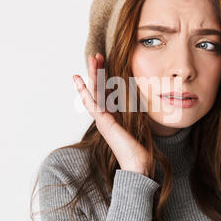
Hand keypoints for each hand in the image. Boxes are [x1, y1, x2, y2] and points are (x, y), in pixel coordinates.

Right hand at [73, 53, 152, 177]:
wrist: (137, 164)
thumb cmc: (139, 149)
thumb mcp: (138, 124)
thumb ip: (135, 111)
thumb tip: (141, 100)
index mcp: (111, 116)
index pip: (105, 92)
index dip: (103, 77)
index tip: (103, 63)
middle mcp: (104, 116)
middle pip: (97, 89)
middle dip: (96, 71)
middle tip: (95, 55)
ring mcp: (101, 119)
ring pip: (94, 92)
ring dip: (92, 74)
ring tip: (91, 58)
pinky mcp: (103, 122)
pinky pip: (92, 103)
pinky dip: (85, 92)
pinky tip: (79, 81)